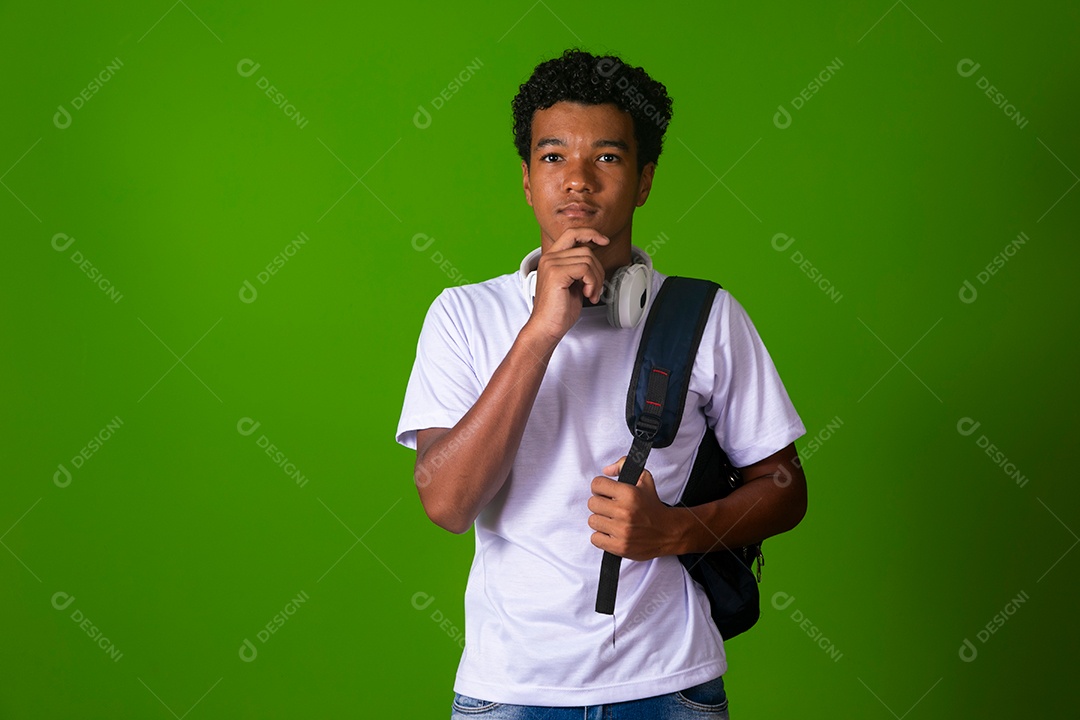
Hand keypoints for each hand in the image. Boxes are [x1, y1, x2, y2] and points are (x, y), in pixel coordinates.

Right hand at [524, 228, 608, 342]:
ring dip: (596, 280)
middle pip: (585, 250)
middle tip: (595, 289)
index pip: (572, 234)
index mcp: (552, 258)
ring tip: (591, 294)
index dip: (590, 234)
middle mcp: (550, 258)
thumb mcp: (573, 283)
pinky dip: (592, 283)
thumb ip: (579, 268)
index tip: (604, 241)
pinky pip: (585, 269)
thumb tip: (595, 259)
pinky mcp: (556, 274)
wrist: (546, 327)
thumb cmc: (559, 310)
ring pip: (588, 259)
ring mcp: (552, 264)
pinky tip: (587, 295)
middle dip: (598, 270)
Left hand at [587, 456, 676, 560]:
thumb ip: (623, 465)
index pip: (597, 484)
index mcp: (629, 493)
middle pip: (592, 503)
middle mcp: (624, 511)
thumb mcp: (644, 479)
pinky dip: (601, 537)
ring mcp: (621, 530)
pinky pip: (595, 539)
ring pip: (592, 521)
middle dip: (600, 504)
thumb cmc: (653, 507)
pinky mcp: (619, 546)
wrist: (667, 532)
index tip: (605, 492)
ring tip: (612, 520)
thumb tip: (607, 470)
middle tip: (609, 507)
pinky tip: (612, 532)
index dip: (600, 487)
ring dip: (601, 520)